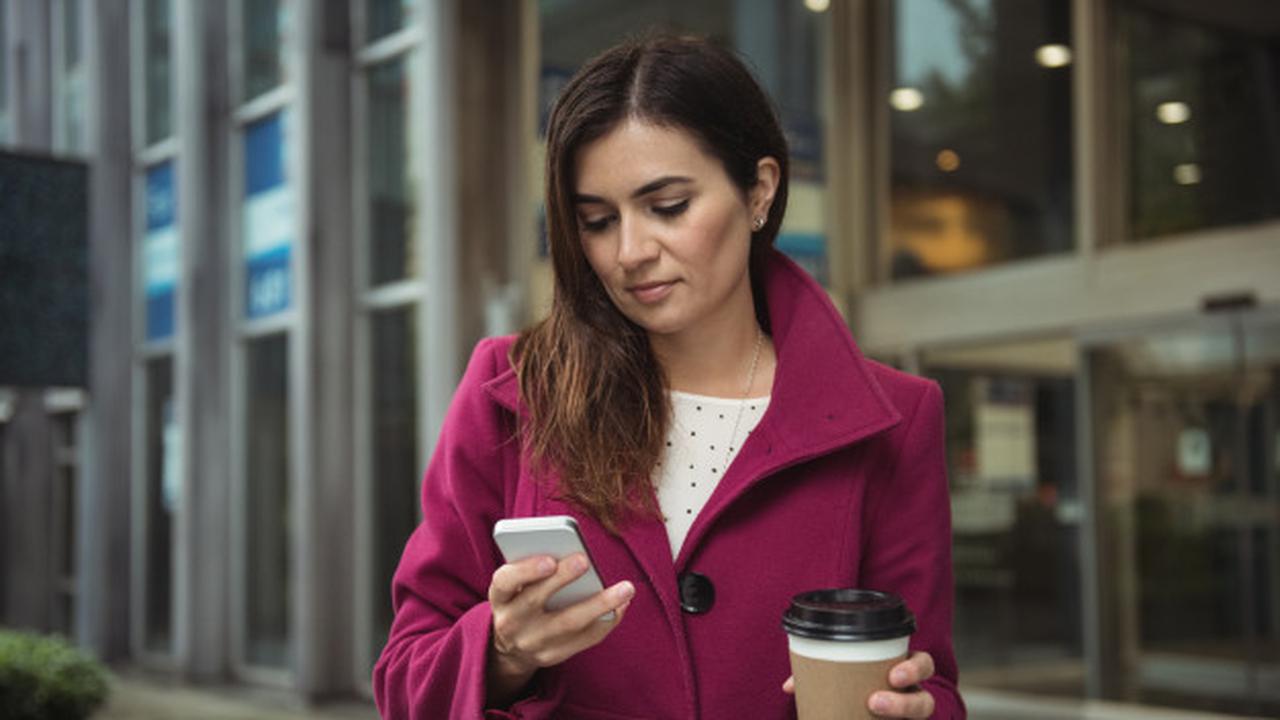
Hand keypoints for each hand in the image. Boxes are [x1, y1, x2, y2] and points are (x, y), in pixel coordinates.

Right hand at [486, 554, 633, 704]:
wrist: (511, 646)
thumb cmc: (522, 598)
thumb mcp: (517, 583)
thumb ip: (537, 567)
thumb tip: (577, 555)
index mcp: (500, 596)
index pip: (505, 582)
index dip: (526, 570)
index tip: (550, 559)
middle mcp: (511, 622)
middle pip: (536, 601)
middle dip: (561, 579)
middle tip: (585, 560)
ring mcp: (531, 643)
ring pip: (568, 623)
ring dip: (600, 604)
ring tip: (626, 588)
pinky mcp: (553, 656)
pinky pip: (584, 640)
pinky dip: (606, 621)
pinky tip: (621, 605)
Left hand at [781, 650, 935, 717]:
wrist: (864, 713)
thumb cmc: (856, 687)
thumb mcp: (844, 677)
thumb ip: (819, 675)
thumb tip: (789, 687)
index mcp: (902, 672)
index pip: (923, 665)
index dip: (914, 668)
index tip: (893, 676)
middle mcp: (912, 697)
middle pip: (926, 699)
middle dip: (905, 701)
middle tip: (876, 702)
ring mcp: (909, 716)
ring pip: (920, 717)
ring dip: (899, 713)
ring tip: (874, 709)